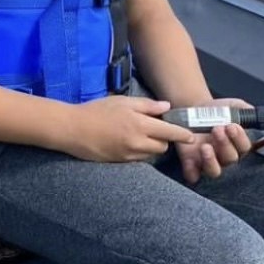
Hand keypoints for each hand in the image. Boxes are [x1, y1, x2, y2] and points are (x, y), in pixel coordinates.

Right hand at [64, 96, 195, 162]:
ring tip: (141, 135)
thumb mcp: (122, 101)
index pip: (171, 133)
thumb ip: (147, 105)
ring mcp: (129, 155)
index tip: (191, 135)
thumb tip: (167, 107)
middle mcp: (137, 142)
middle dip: (164, 139)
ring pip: (151, 154)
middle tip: (156, 129)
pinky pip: (138, 159)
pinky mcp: (120, 162)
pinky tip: (128, 142)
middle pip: (163, 146)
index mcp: (140, 125)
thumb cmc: (96, 111)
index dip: (183, 135)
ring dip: (151, 146)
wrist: (72, 129)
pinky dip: (139, 152)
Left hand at [176, 97, 253, 183]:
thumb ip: (245, 110)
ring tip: (206, 147)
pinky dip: (192, 171)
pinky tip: (191, 162)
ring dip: (211, 161)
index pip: (245, 147)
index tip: (232, 126)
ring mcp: (208, 161)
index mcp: (237, 144)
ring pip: (214, 171)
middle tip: (217, 129)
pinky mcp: (191, 162)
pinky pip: (193, 174)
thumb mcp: (233, 106)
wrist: (194, 109)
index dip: (240, 138)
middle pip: (230, 158)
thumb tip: (252, 112)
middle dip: (225, 144)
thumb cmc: (217, 110)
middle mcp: (225, 156)